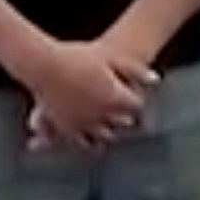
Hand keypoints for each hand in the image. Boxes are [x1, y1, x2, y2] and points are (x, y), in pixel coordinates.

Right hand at [21, 38, 155, 150]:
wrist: (42, 65)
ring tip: (108, 124)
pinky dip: (89, 139)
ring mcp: (84, 123)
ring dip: (109, 130)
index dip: (137, 103)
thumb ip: (134, 69)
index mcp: (115, 97)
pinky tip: (90, 134)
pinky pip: (82, 141)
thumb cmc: (75, 57)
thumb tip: (156, 80)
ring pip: (104, 135)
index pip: (137, 107)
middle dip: (126, 118)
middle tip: (127, 115)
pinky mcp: (66, 129)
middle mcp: (102, 115)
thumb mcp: (109, 57)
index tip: (136, 100)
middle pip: (123, 123)